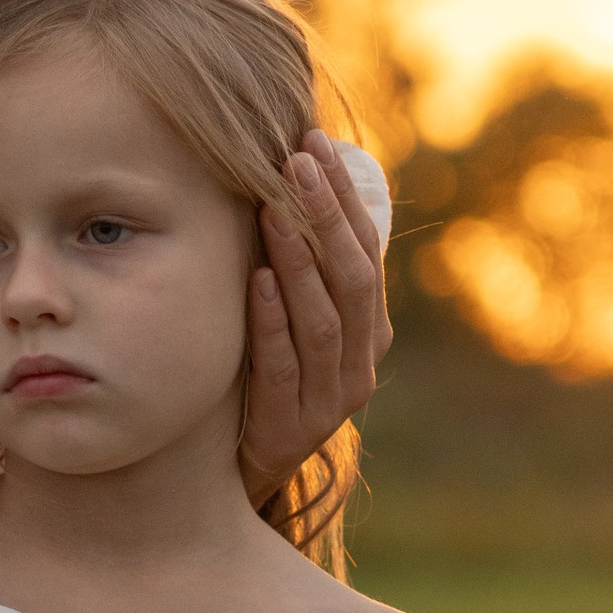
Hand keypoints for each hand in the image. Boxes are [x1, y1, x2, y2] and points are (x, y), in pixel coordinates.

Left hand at [242, 135, 390, 502]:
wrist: (242, 467)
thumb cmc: (262, 374)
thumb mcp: (291, 320)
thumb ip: (299, 267)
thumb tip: (284, 173)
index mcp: (370, 331)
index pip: (366, 252)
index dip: (343, 197)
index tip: (315, 145)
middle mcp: (359, 364)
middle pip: (353, 280)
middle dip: (326, 216)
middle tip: (297, 162)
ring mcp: (329, 401)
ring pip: (323, 321)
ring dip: (299, 260)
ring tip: (275, 209)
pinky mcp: (291, 428)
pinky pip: (284, 367)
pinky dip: (273, 321)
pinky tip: (258, 280)